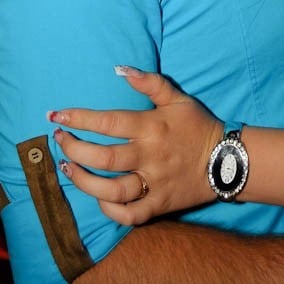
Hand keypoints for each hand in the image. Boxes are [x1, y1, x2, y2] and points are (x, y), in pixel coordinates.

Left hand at [48, 68, 223, 224]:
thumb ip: (150, 82)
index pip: (108, 122)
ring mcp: (154, 183)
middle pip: (103, 158)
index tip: (56, 115)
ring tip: (68, 168)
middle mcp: (150, 156)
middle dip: (74, 148)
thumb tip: (120, 69)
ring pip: (112, 190)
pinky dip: (110, 210)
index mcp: (151, 127)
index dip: (79, 118)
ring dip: (84, 181)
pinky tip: (97, 198)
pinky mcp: (160, 204)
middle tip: (59, 140)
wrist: (227, 160)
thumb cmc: (198, 125)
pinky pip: (130, 214)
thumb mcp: (177, 98)